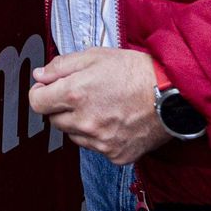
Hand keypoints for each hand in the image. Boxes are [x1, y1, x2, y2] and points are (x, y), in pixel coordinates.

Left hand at [28, 48, 173, 163]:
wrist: (174, 94)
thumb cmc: (137, 72)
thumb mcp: (96, 56)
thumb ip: (62, 66)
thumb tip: (40, 76)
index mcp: (75, 94)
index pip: (37, 103)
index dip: (41, 93)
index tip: (48, 89)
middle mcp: (84, 122)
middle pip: (54, 120)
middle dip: (61, 107)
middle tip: (83, 95)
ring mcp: (100, 142)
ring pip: (74, 135)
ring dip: (80, 123)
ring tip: (103, 106)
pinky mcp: (115, 155)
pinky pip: (96, 148)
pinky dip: (100, 137)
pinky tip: (115, 121)